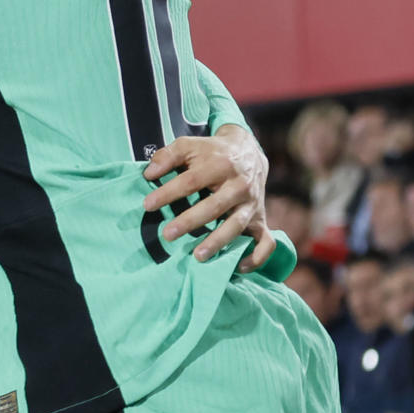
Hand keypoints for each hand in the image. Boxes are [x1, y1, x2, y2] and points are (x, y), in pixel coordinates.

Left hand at [143, 124, 273, 271]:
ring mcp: (252, 204)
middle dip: (190, 221)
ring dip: (218, 241)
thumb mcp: (189, 145)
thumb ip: (167, 156)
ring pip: (237, 225)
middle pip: (215, 206)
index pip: (191, 181)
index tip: (147, 205)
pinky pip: (265, 242)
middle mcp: (239, 186)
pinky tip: (239, 267)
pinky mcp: (261, 219)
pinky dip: (256, 256)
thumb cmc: (210, 152)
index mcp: (220, 165)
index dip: (168, 193)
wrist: (248, 152)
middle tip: (168, 234)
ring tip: (197, 256)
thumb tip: (148, 173)